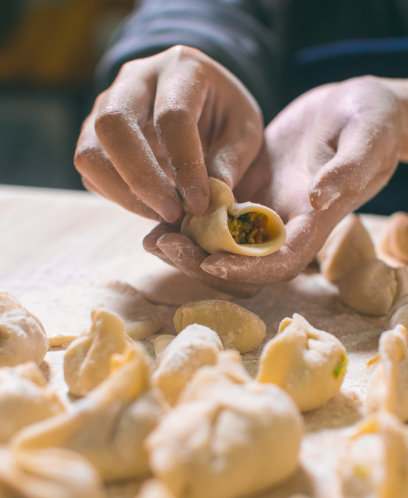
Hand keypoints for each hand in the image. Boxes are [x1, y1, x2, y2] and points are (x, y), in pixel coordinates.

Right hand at [74, 45, 263, 222]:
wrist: (202, 104)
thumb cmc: (225, 117)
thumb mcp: (244, 132)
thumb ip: (231, 161)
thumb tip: (212, 198)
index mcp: (181, 68)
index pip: (172, 116)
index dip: (185, 164)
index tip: (200, 204)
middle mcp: (135, 79)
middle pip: (114, 124)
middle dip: (142, 178)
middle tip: (172, 213)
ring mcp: (106, 105)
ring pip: (90, 150)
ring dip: (124, 193)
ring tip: (162, 215)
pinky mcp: (93, 134)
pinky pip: (90, 170)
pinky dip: (116, 196)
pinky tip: (149, 206)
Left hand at [146, 76, 403, 290]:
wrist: (356, 106)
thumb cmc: (371, 120)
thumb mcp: (366, 140)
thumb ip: (346, 171)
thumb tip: (318, 197)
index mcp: (315, 222)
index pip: (281, 261)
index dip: (246, 268)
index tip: (211, 261)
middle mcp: (285, 224)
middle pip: (242, 262)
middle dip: (202, 261)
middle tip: (165, 245)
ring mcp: (264, 210)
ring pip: (222, 243)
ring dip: (188, 245)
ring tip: (151, 237)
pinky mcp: (248, 191)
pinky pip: (214, 214)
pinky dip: (187, 218)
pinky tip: (158, 211)